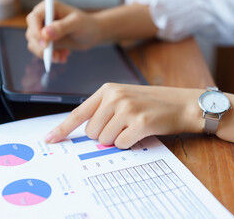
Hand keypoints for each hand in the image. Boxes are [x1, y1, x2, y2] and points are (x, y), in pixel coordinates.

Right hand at [26, 0, 101, 61]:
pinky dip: (51, 57)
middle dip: (42, 47)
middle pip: (31, 34)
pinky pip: (41, 52)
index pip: (33, 18)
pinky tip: (64, 57)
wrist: (92, 34)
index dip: (36, 32)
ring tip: (63, 57)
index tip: (45, 45)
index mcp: (48, 8)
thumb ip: (61, 27)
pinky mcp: (47, 41)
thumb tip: (45, 33)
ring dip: (47, 54)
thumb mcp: (77, 24)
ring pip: (34, 45)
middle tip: (55, 56)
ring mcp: (43, 30)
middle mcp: (42, 18)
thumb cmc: (87, 25)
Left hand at [44, 83, 203, 148]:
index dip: (63, 128)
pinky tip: (141, 132)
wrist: (183, 103)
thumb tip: (88, 133)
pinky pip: (122, 144)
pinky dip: (130, 143)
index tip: (50, 139)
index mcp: (108, 90)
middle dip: (104, 135)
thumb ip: (104, 111)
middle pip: (91, 131)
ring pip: (105, 139)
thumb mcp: (125, 97)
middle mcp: (115, 97)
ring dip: (118, 138)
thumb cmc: (153, 103)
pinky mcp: (140, 123)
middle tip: (123, 126)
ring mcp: (127, 109)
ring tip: (133, 126)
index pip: (79, 112)